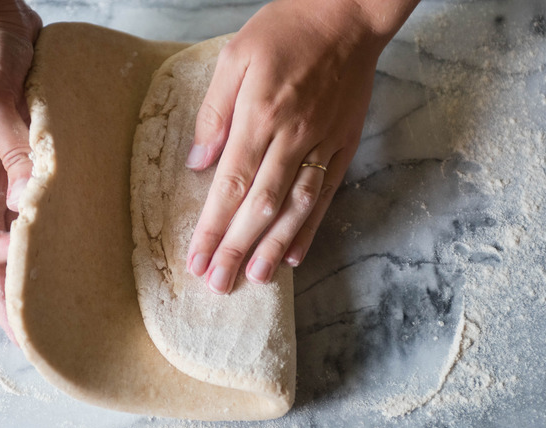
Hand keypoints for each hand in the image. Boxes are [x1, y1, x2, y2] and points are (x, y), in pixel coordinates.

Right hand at [0, 0, 40, 341]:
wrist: (0, 21)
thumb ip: (14, 151)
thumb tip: (34, 205)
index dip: (2, 266)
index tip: (35, 276)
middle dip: (16, 294)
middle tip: (42, 334)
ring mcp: (14, 175)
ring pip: (27, 235)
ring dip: (44, 266)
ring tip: (69, 302)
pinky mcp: (40, 160)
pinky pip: (51, 202)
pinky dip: (65, 224)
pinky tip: (87, 241)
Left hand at [185, 0, 416, 293]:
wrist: (348, 14)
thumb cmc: (286, 29)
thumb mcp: (236, 56)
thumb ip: (215, 112)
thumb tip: (199, 162)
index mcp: (260, 115)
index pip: (230, 185)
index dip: (212, 228)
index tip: (196, 258)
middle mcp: (293, 137)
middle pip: (260, 206)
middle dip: (235, 249)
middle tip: (217, 283)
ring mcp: (322, 144)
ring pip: (295, 208)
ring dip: (273, 247)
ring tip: (253, 278)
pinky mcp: (344, 145)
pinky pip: (325, 194)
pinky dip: (310, 228)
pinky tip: (296, 254)